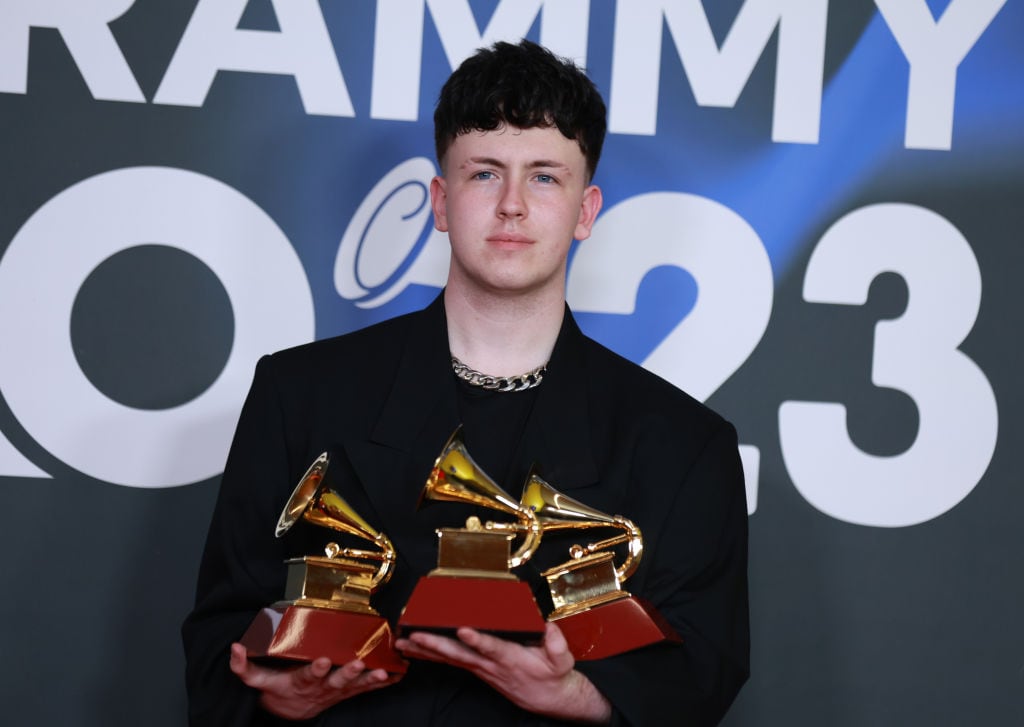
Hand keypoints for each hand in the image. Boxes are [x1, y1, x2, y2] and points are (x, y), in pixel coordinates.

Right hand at [229, 643, 400, 719]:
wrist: (291, 711)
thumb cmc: (278, 688)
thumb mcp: (259, 681)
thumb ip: (244, 667)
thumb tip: (233, 648)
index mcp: (300, 681)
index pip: (308, 675)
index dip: (316, 669)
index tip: (323, 660)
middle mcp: (321, 688)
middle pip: (336, 681)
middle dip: (348, 672)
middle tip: (358, 663)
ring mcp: (337, 691)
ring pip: (355, 686)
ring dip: (370, 679)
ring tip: (383, 672)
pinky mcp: (348, 691)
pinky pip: (367, 689)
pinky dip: (382, 683)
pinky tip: (398, 675)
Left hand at [396, 623, 610, 723]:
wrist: (550, 698)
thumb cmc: (554, 675)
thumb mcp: (562, 660)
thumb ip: (557, 644)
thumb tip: (548, 627)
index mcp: (510, 659)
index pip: (492, 648)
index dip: (477, 640)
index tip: (463, 631)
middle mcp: (491, 665)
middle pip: (459, 655)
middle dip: (435, 644)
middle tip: (414, 635)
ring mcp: (481, 669)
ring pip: (449, 659)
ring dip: (425, 650)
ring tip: (403, 642)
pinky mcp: (477, 669)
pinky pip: (450, 662)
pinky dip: (431, 655)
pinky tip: (416, 649)